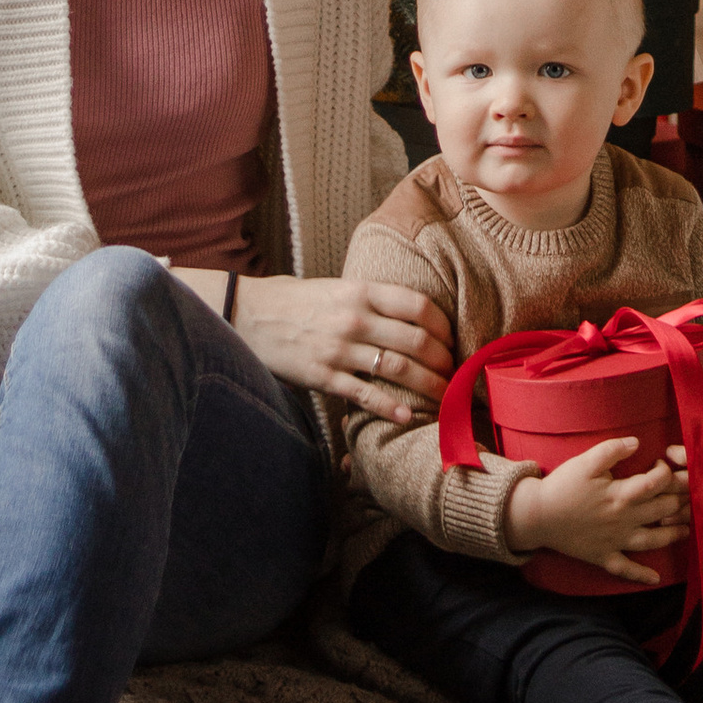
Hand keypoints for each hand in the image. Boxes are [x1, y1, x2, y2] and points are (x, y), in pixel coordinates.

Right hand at [234, 272, 454, 425]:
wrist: (247, 315)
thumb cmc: (296, 300)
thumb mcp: (337, 287)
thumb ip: (371, 299)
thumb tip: (411, 314)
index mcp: (361, 291)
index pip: (418, 305)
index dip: (443, 325)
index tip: (452, 338)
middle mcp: (354, 319)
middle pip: (416, 341)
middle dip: (443, 360)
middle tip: (455, 373)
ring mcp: (339, 349)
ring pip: (398, 370)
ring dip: (428, 385)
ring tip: (444, 396)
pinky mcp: (323, 376)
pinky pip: (365, 395)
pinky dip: (391, 408)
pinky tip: (408, 416)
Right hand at [507, 436, 686, 583]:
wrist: (537, 516)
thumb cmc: (563, 486)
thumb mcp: (585, 461)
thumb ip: (612, 449)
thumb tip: (637, 442)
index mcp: (620, 494)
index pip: (656, 483)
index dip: (667, 472)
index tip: (665, 463)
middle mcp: (623, 519)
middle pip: (662, 510)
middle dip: (680, 500)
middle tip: (693, 494)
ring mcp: (615, 541)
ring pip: (653, 540)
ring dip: (674, 534)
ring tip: (688, 529)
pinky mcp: (604, 556)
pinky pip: (626, 569)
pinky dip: (641, 575)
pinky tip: (656, 578)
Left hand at [668, 399, 702, 520]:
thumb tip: (689, 406)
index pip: (698, 458)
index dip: (679, 456)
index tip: (668, 452)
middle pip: (693, 488)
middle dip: (671, 487)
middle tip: (654, 482)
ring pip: (700, 510)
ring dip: (678, 513)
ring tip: (658, 511)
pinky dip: (698, 529)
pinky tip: (679, 528)